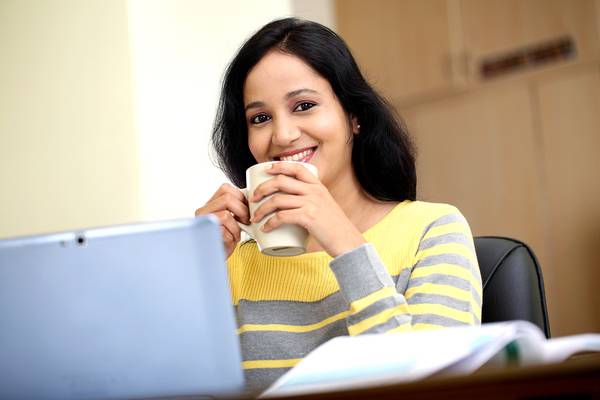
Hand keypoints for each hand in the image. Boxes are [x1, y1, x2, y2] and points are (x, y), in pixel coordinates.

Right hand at [195, 183, 249, 258]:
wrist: (215, 258)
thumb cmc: (225, 239)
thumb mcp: (231, 219)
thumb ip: (236, 208)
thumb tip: (252, 200)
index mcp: (210, 204)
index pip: (225, 188)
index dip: (241, 197)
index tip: (248, 209)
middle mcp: (203, 211)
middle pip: (227, 197)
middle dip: (242, 210)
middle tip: (246, 221)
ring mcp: (203, 222)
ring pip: (226, 214)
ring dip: (237, 226)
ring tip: (236, 234)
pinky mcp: (206, 234)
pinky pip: (225, 230)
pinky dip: (232, 236)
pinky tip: (231, 241)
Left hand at [250, 163, 365, 256]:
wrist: (348, 242)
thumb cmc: (335, 228)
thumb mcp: (325, 206)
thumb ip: (311, 201)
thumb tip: (290, 204)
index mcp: (318, 186)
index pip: (297, 168)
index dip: (278, 166)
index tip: (265, 170)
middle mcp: (314, 191)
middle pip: (281, 181)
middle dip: (262, 188)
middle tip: (253, 198)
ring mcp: (312, 203)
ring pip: (277, 200)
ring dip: (261, 209)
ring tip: (255, 217)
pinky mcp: (309, 217)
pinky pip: (282, 217)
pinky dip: (270, 223)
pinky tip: (265, 228)